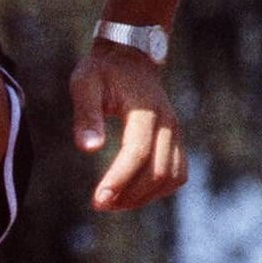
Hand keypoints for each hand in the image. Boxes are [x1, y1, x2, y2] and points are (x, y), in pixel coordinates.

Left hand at [70, 39, 187, 209]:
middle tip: (100, 203)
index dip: (119, 179)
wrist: (131, 59)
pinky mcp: (177, 141)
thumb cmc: (103, 72)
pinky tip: (131, 193)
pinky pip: (176, 174)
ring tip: (113, 201)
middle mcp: (167, 123)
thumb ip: (86, 115)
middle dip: (129, 195)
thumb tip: (89, 149)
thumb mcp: (85, 84)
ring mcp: (176, 133)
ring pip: (171, 177)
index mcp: (145, 109)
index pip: (138, 152)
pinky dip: (157, 190)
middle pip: (157, 171)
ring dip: (143, 197)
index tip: (97, 200)